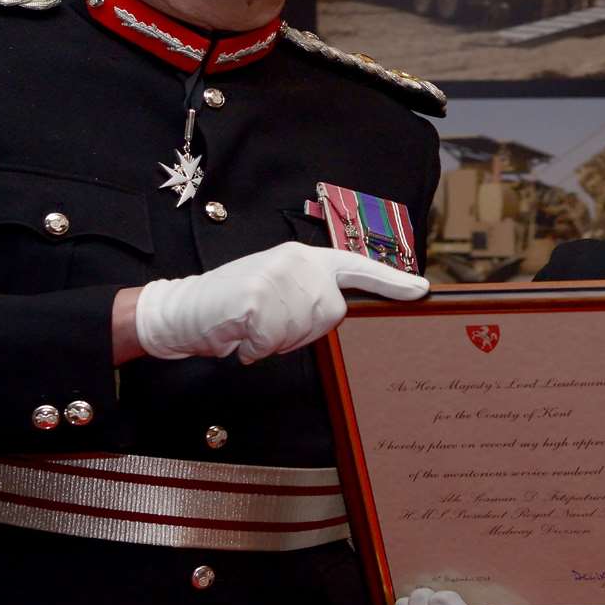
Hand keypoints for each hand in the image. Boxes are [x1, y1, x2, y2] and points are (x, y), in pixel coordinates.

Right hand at [131, 242, 426, 363]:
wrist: (181, 308)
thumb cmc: (232, 305)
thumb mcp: (276, 289)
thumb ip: (308, 292)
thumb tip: (338, 308)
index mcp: (304, 257)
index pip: (356, 266)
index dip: (390, 281)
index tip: (422, 289)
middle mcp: (295, 260)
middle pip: (329, 316)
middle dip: (300, 332)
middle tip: (266, 325)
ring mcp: (275, 276)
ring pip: (300, 331)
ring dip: (274, 340)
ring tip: (249, 326)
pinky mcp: (255, 298)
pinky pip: (272, 341)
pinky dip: (253, 346)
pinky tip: (237, 334)